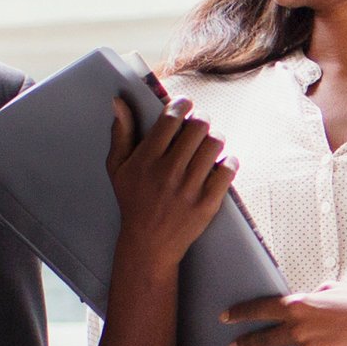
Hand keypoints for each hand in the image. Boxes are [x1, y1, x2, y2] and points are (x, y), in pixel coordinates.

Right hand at [105, 95, 235, 272]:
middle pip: (198, 126)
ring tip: (207, 144)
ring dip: (214, 138)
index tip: (184, 105)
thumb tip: (119, 102)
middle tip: (198, 125)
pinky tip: (220, 163)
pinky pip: (228, 169)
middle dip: (200, 119)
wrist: (149, 244)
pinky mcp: (208, 203)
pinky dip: (228, 162)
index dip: (181, 104)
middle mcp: (168, 171)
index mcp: (147, 159)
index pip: (171, 118)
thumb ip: (121, 133)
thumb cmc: (133, 201)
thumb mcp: (118, 168)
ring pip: (215, 143)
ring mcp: (189, 188)